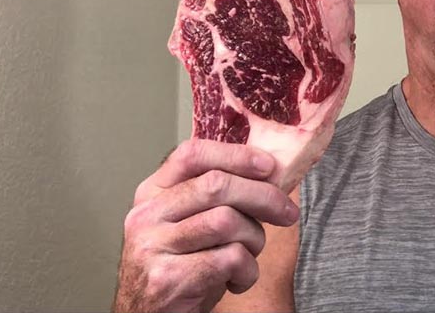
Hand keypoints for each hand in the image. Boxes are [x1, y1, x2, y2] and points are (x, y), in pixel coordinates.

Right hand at [112, 139, 298, 312]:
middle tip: (287, 213)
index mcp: (152, 193)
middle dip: (264, 197)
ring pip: (227, 221)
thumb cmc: (180, 268)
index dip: (235, 155)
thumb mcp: (191, 225)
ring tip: (250, 255)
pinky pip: (229, 259)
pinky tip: (238, 280)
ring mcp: (152, 246)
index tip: (270, 166)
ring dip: (254, 240)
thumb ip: (217, 197)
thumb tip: (272, 172)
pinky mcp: (166, 278)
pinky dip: (247, 271)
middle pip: (216, 185)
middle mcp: (146, 215)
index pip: (192, 154)